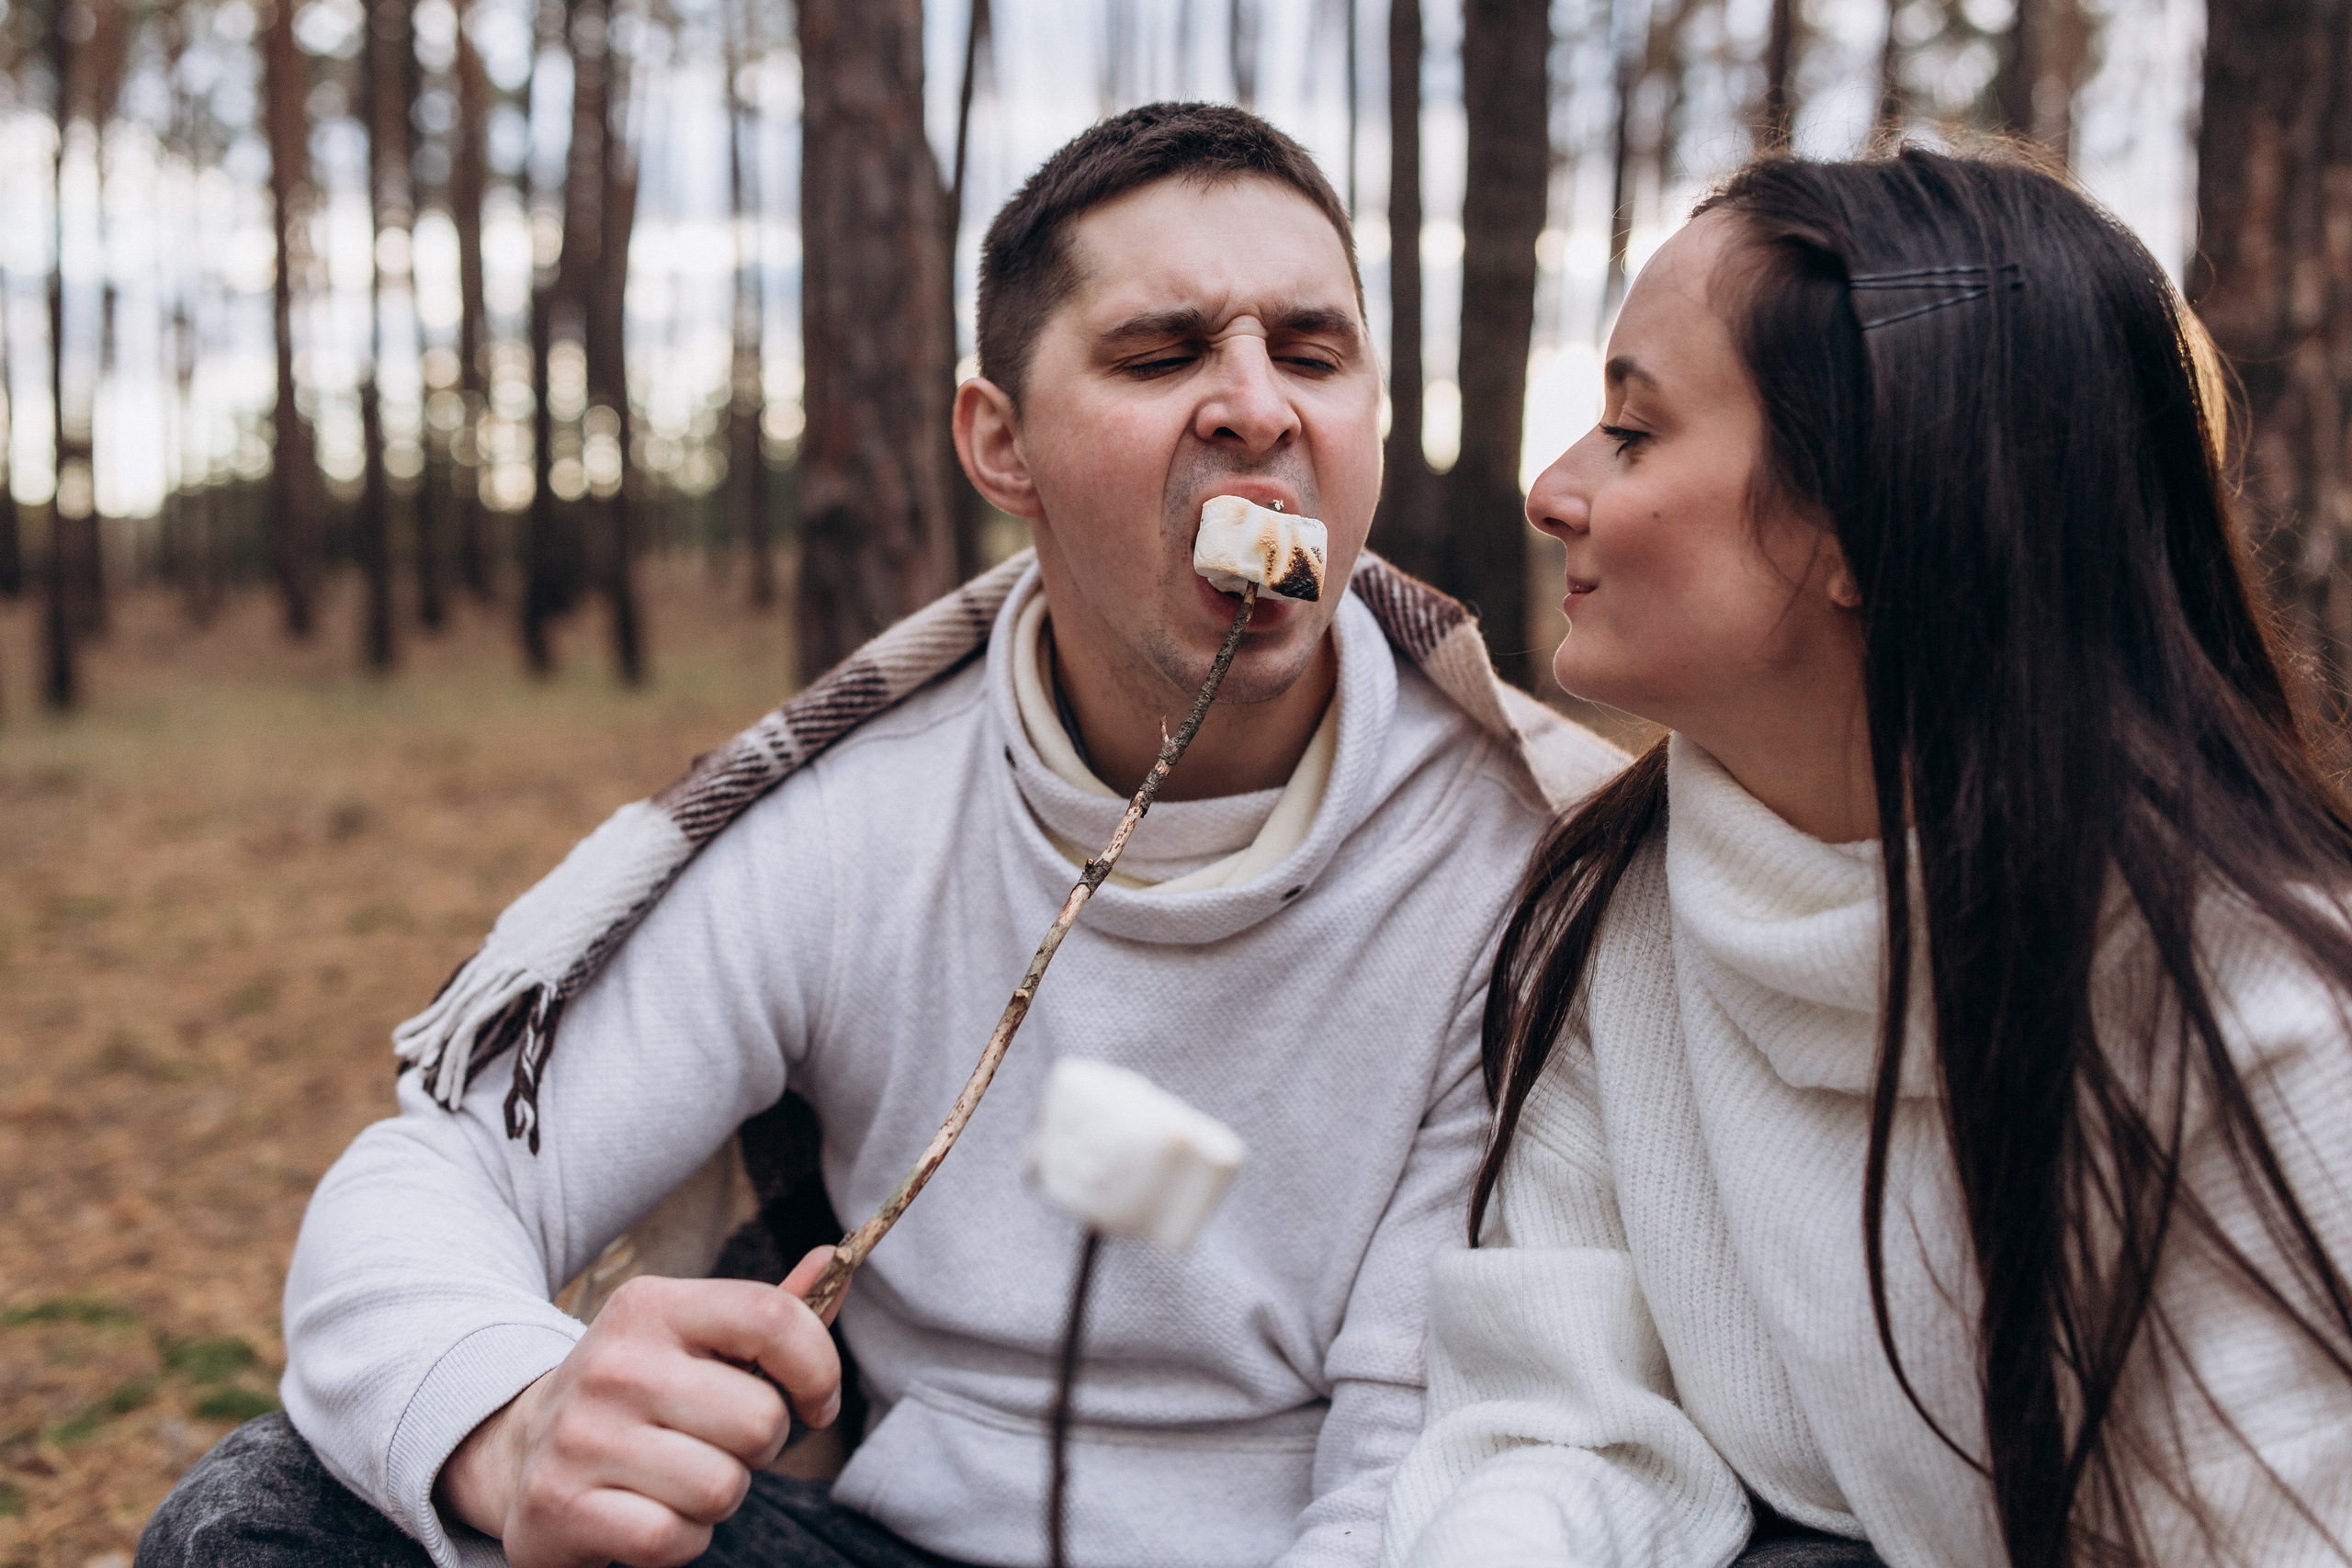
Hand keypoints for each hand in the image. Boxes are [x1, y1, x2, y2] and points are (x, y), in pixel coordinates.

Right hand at [435, 1247, 843, 1567]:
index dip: (820, 1368)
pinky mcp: (560, 1506)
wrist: (519, 1453)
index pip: (773, 1319)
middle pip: (762, 1421)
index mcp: (652, 1306)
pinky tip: (645, 1514)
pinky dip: (678, 1542)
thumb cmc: (638, 1396)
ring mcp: (582, 1435)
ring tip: (676, 1478)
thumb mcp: (693, 1340)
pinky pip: (675, 1540)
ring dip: (717, 1499)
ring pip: (723, 1488)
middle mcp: (615, 1364)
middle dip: (760, 1448)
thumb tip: (834, 1262)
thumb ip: (770, 1313)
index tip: (818, 1402)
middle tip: (716, 1444)